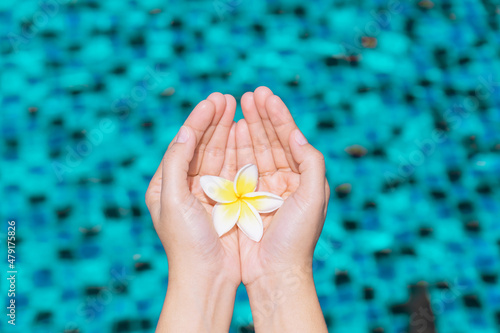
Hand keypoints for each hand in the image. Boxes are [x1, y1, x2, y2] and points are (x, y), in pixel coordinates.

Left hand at [145, 93, 239, 331]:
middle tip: (228, 98)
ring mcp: (206, 193)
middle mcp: (184, 186)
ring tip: (238, 109)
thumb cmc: (186, 242)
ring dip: (227, 132)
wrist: (207, 277)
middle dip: (214, 121)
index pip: (182, 143)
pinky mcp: (225, 202)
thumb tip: (184, 130)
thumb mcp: (172, 199)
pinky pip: (232, 170)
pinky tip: (247, 135)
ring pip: (218, 155)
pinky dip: (239, 152)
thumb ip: (176, 163)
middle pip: (200, 145)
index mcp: (165, 184)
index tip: (215, 101)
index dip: (198, 120)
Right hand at [236, 87, 329, 331]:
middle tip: (250, 94)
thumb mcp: (314, 196)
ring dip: (247, 128)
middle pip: (271, 140)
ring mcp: (262, 188)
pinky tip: (230, 133)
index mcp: (303, 178)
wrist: (275, 273)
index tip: (266, 95)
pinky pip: (238, 168)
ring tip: (238, 106)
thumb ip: (310, 162)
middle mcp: (284, 180)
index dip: (278, 116)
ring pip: (254, 151)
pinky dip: (234, 150)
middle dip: (261, 117)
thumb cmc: (298, 237)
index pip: (290, 139)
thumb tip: (296, 132)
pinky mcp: (244, 199)